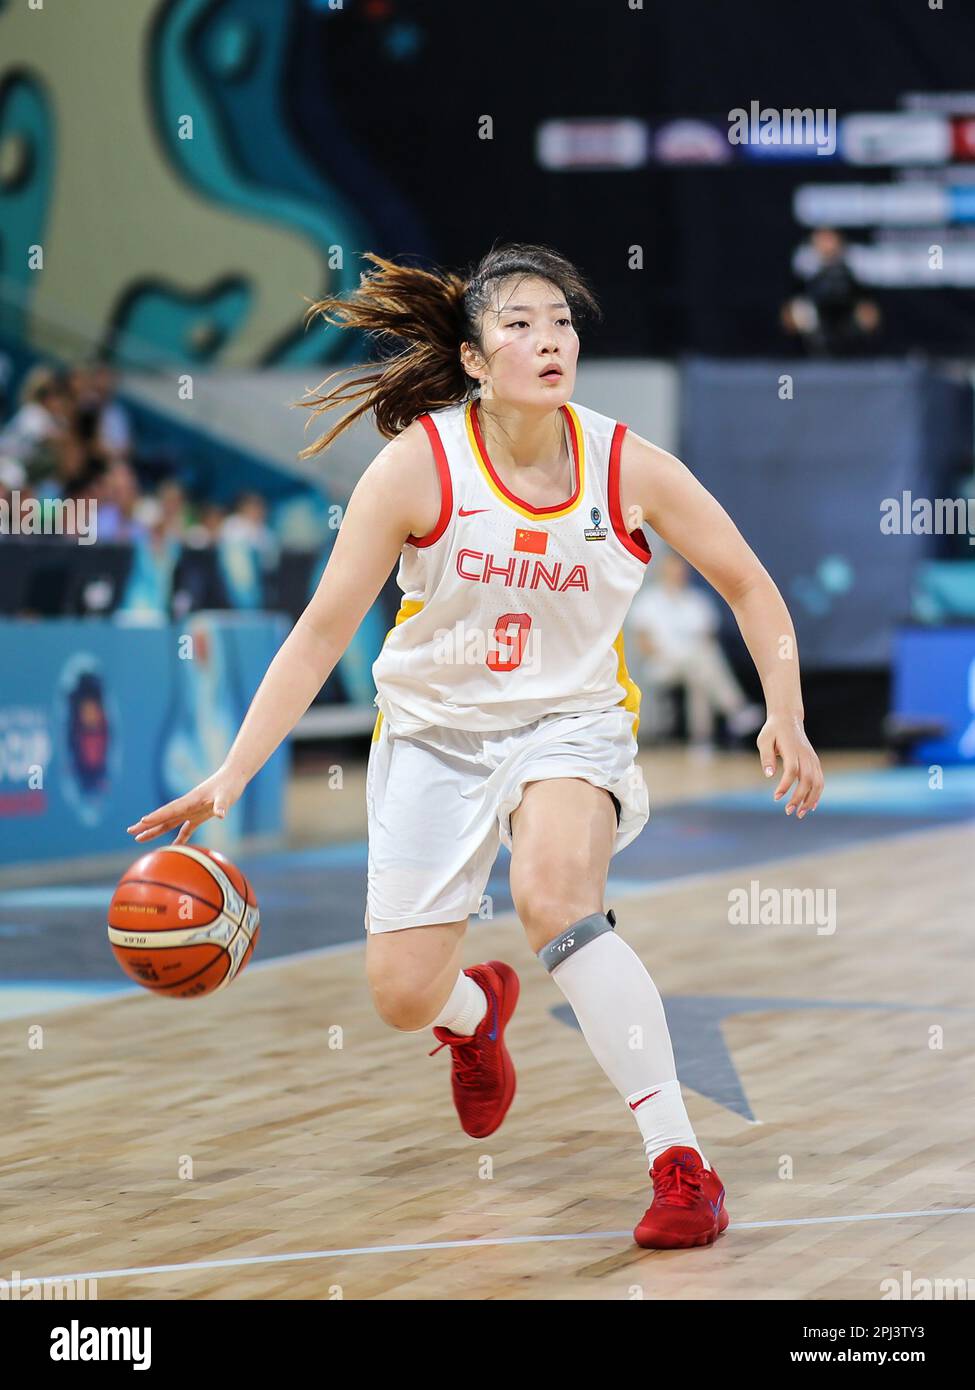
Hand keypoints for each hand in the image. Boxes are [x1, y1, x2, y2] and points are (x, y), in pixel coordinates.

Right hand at [126, 766, 245, 845]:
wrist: (233, 777)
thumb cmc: (229, 785)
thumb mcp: (226, 795)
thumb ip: (222, 805)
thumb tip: (221, 815)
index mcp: (190, 801)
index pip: (170, 810)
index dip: (157, 816)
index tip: (143, 821)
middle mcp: (187, 806)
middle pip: (163, 817)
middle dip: (147, 824)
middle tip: (130, 831)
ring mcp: (192, 811)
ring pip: (169, 823)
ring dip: (155, 830)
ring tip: (139, 838)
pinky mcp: (200, 815)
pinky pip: (186, 829)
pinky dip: (179, 838)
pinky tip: (173, 848)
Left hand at [756, 716, 823, 818]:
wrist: (788, 719)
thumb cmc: (773, 731)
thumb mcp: (764, 740)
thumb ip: (766, 757)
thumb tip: (769, 775)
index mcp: (792, 749)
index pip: (792, 770)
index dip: (785, 785)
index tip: (776, 797)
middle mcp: (805, 755)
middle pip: (807, 779)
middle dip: (799, 798)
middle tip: (788, 811)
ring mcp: (812, 759)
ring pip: (817, 782)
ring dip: (810, 800)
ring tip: (800, 814)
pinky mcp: (815, 762)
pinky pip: (820, 780)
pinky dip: (817, 794)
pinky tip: (811, 806)